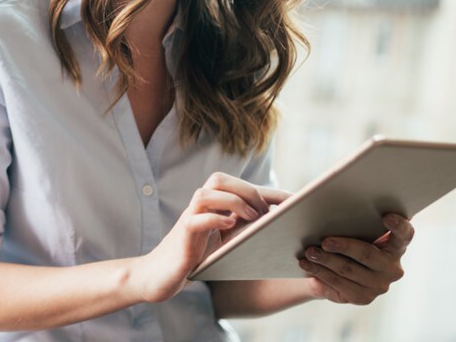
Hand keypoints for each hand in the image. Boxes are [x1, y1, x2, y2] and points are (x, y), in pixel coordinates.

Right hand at [127, 172, 289, 303]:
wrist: (159, 276)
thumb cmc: (194, 259)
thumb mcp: (224, 243)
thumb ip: (242, 231)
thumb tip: (278, 227)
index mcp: (212, 207)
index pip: (240, 187)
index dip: (269, 191)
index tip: (296, 201)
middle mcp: (199, 208)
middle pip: (219, 179)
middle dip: (248, 191)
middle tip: (265, 214)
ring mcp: (188, 220)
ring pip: (206, 193)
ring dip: (232, 201)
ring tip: (250, 218)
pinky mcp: (182, 237)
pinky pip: (196, 219)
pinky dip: (215, 219)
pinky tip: (229, 227)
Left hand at [298, 213, 413, 304]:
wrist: (334, 271)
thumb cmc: (346, 240)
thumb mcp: (353, 229)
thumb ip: (355, 218)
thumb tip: (328, 198)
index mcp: (396, 245)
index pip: (405, 234)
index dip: (399, 226)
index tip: (386, 216)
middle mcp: (392, 267)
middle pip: (367, 253)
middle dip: (344, 246)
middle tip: (325, 241)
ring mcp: (379, 285)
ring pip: (348, 269)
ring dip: (326, 260)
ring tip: (309, 252)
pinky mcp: (363, 298)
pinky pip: (339, 284)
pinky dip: (320, 272)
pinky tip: (307, 264)